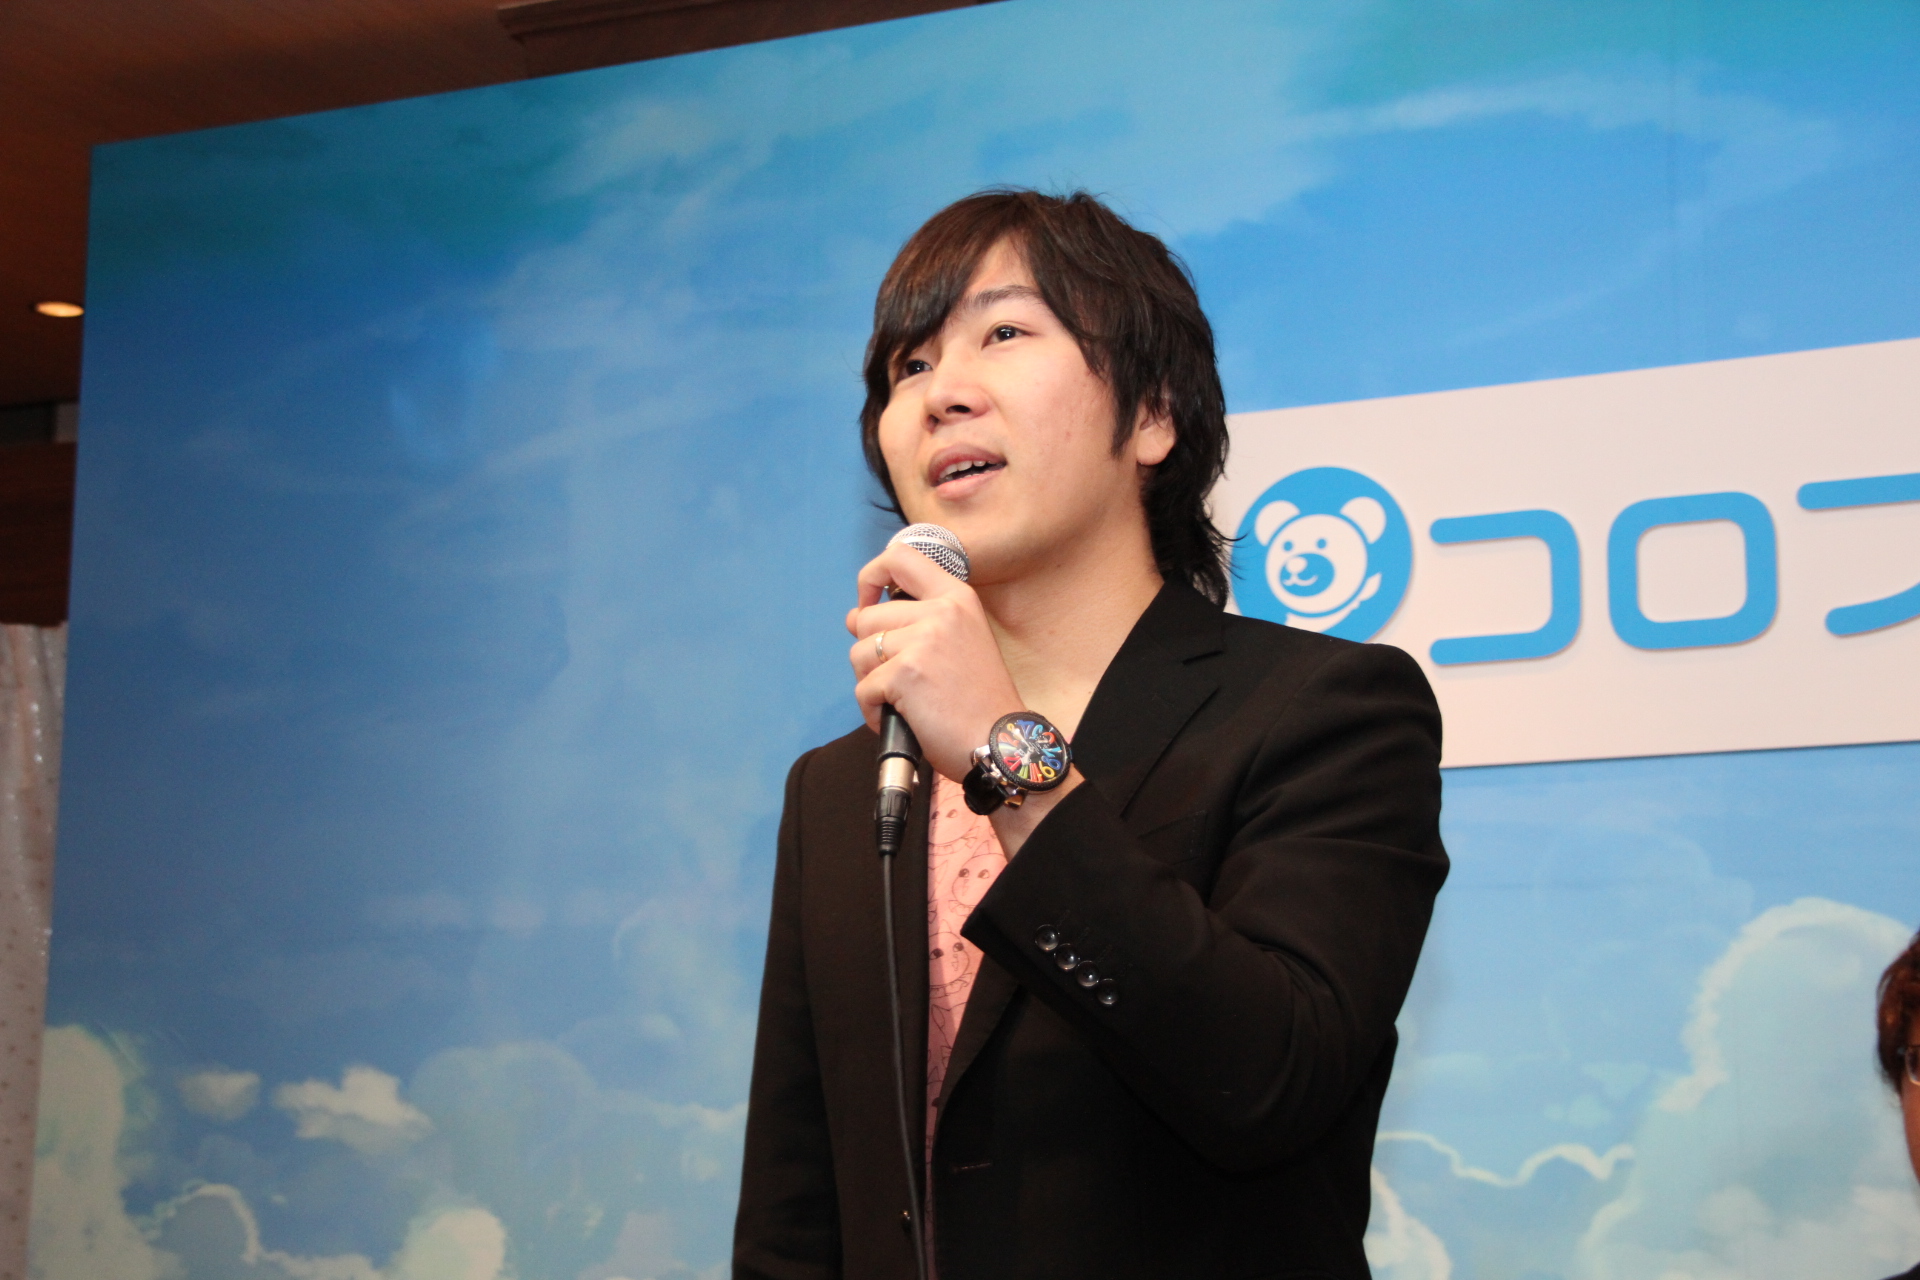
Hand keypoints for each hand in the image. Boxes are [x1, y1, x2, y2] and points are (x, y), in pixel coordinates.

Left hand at [846, 542, 1023, 783]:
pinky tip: (900, 719)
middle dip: (871, 654)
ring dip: (870, 682)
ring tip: (902, 700)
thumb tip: (853, 616)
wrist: (1000, 743)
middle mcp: (940, 611)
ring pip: (858, 653)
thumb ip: (912, 622)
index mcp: (956, 597)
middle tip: (899, 679)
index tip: (869, 604)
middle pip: (867, 617)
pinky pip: (863, 689)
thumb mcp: (958, 641)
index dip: (871, 577)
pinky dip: (873, 710)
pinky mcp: (905, 673)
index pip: (900, 557)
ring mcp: (922, 641)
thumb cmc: (978, 700)